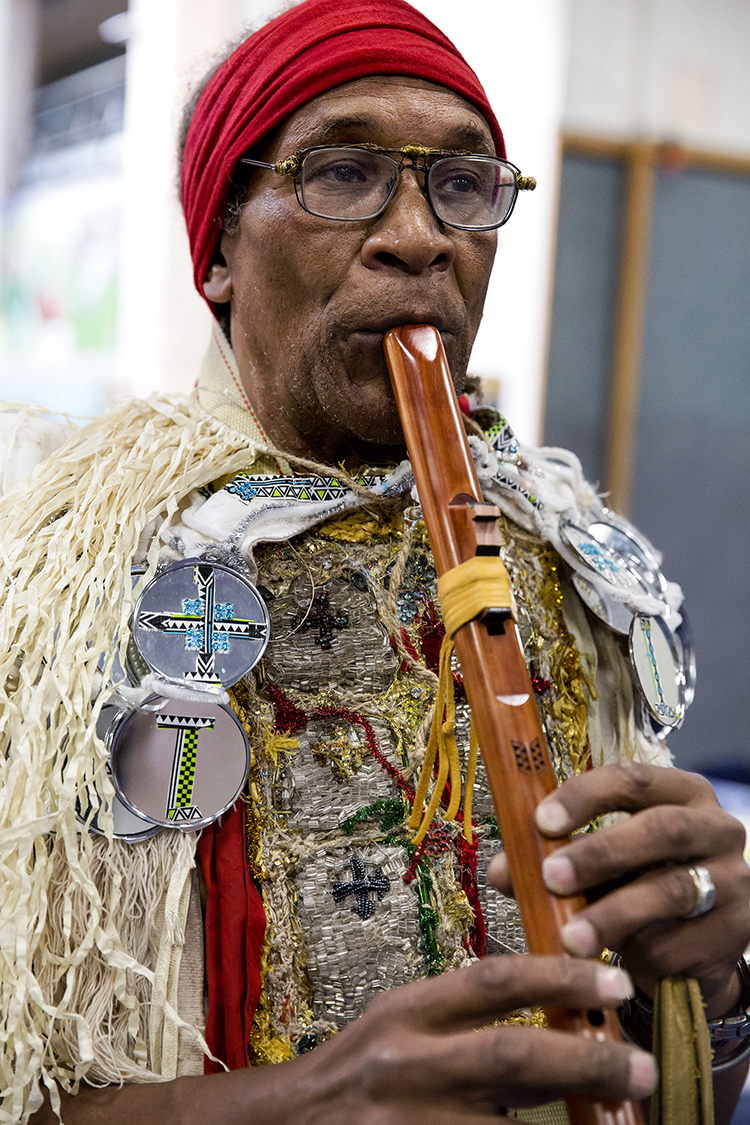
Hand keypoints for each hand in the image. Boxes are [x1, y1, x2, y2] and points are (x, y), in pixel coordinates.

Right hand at [297, 954, 654, 1122]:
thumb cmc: (359, 1067)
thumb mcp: (403, 1022)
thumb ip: (464, 1016)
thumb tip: (558, 1011)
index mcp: (409, 1009)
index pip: (494, 980)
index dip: (560, 977)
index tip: (614, 981)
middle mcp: (409, 1063)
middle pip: (512, 1055)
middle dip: (586, 1059)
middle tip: (641, 1067)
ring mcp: (412, 1123)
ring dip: (572, 1124)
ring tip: (622, 1121)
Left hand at [489, 762, 749, 1016]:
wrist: (694, 942)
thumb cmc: (636, 883)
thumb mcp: (597, 863)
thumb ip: (551, 858)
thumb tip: (501, 871)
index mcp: (678, 791)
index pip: (631, 779)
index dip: (585, 797)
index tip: (542, 821)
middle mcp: (716, 827)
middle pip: (661, 829)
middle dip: (600, 853)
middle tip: (550, 877)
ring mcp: (735, 879)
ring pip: (672, 890)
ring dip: (614, 914)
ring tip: (570, 939)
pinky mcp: (740, 931)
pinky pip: (685, 943)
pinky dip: (643, 953)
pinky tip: (617, 962)